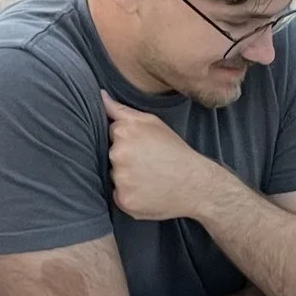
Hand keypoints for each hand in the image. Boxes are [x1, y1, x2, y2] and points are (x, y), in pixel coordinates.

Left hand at [102, 92, 235, 222]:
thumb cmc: (174, 151)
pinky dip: (130, 196)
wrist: (195, 184)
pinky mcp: (124, 200)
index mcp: (123, 132)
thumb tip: (100, 96)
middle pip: (110, 156)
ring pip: (114, 177)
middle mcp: (118, 154)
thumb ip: (122, 110)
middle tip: (149, 164)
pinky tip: (147, 192)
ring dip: (127, 178)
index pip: (111, 135)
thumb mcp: (152, 122)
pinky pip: (119, 196)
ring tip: (149, 178)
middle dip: (125, 160)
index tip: (144, 148)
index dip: (128, 141)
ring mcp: (120, 179)